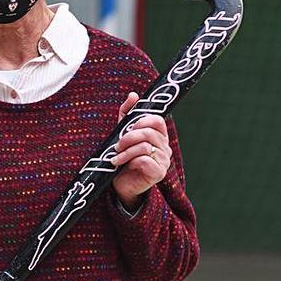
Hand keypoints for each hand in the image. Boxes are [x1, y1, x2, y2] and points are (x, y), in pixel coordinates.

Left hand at [112, 92, 171, 209]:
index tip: (127, 129)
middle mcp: (165, 147)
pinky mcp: (159, 173)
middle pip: (148, 133)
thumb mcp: (122, 134)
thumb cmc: (123, 158)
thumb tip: (133, 95)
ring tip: (115, 158)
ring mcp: (164, 161)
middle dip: (128, 138)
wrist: (120, 185)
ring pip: (144, 146)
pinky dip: (130, 161)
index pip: (156, 120)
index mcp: (159, 136)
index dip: (140, 121)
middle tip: (117, 146)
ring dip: (125, 151)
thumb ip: (127, 115)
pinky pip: (145, 160)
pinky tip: (122, 166)